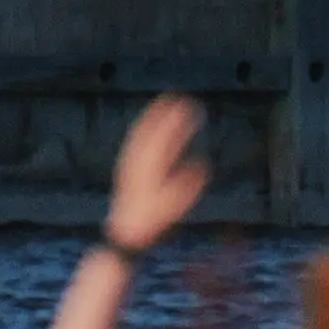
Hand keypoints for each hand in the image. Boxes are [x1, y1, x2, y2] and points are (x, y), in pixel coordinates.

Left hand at [104, 96, 208, 255]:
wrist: (125, 230)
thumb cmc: (149, 220)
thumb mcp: (170, 205)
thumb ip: (185, 186)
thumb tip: (202, 166)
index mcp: (146, 167)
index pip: (160, 138)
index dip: (174, 122)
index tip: (186, 106)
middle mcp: (136, 160)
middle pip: (148, 131)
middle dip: (162, 113)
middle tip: (178, 98)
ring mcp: (129, 162)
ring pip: (140, 134)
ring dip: (153, 117)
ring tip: (165, 103)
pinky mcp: (127, 167)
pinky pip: (137, 140)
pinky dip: (146, 128)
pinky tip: (153, 125)